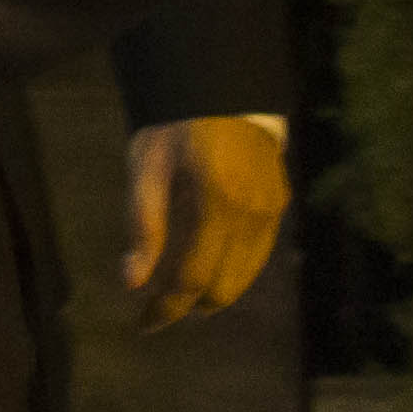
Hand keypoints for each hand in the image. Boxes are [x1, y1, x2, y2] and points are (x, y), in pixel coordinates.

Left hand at [125, 117, 290, 330]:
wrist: (224, 86)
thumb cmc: (176, 123)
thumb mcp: (146, 165)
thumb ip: (142, 223)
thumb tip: (132, 280)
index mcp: (215, 205)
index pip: (192, 278)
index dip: (167, 309)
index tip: (144, 325)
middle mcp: (252, 215)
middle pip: (224, 286)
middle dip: (190, 306)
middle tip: (158, 311)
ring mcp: (272, 211)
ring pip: (246, 276)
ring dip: (214, 292)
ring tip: (181, 296)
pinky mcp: (280, 203)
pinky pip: (259, 253)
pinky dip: (235, 270)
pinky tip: (212, 266)